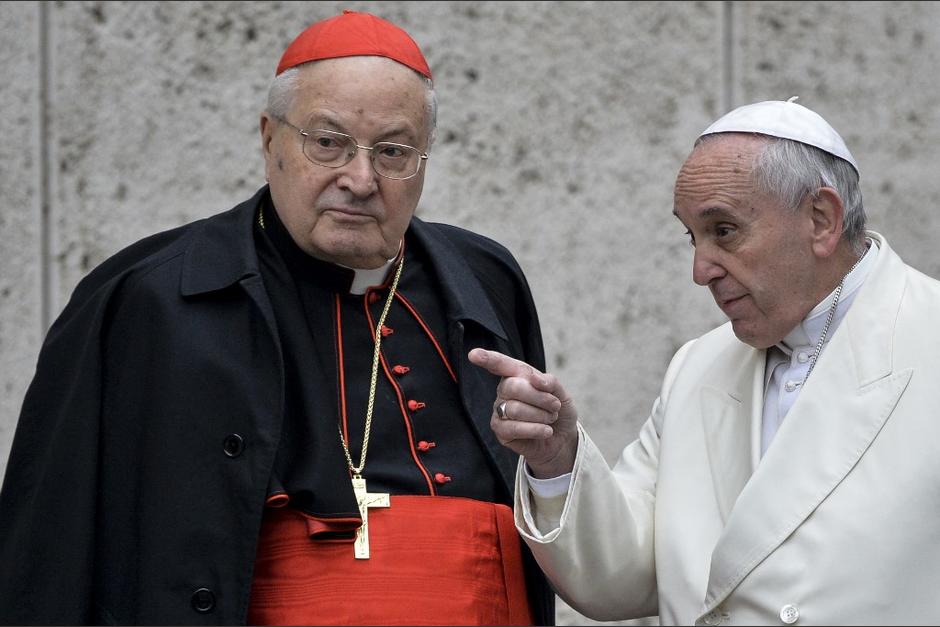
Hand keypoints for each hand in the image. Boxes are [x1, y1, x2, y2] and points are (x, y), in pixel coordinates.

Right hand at [468, 348, 578, 477]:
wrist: (563, 438)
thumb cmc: (557, 411)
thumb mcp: (560, 392)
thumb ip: (549, 381)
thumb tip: (535, 379)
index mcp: (516, 375)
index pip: (500, 364)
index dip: (487, 358)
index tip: (473, 354)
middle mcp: (504, 391)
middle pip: (513, 387)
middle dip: (540, 397)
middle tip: (555, 406)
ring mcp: (500, 411)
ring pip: (515, 409)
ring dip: (541, 415)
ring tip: (550, 419)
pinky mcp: (500, 431)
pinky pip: (514, 428)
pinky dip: (536, 429)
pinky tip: (546, 431)